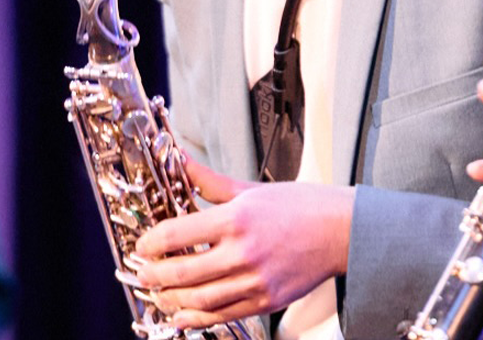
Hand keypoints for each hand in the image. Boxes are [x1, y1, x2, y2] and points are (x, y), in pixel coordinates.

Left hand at [131, 161, 353, 329]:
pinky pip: (222, 315)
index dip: (151, 243)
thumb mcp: (250, 188)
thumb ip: (209, 181)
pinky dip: (196, 319)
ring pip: (198, 300)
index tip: (142, 246)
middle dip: (152, 276)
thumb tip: (181, 162)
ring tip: (157, 294)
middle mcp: (244, 252)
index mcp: (238, 218)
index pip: (178, 234)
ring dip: (170, 300)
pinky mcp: (265, 301)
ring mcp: (255, 280)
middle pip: (182, 272)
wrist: (341, 232)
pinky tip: (182, 315)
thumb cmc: (301, 207)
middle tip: (141, 273)